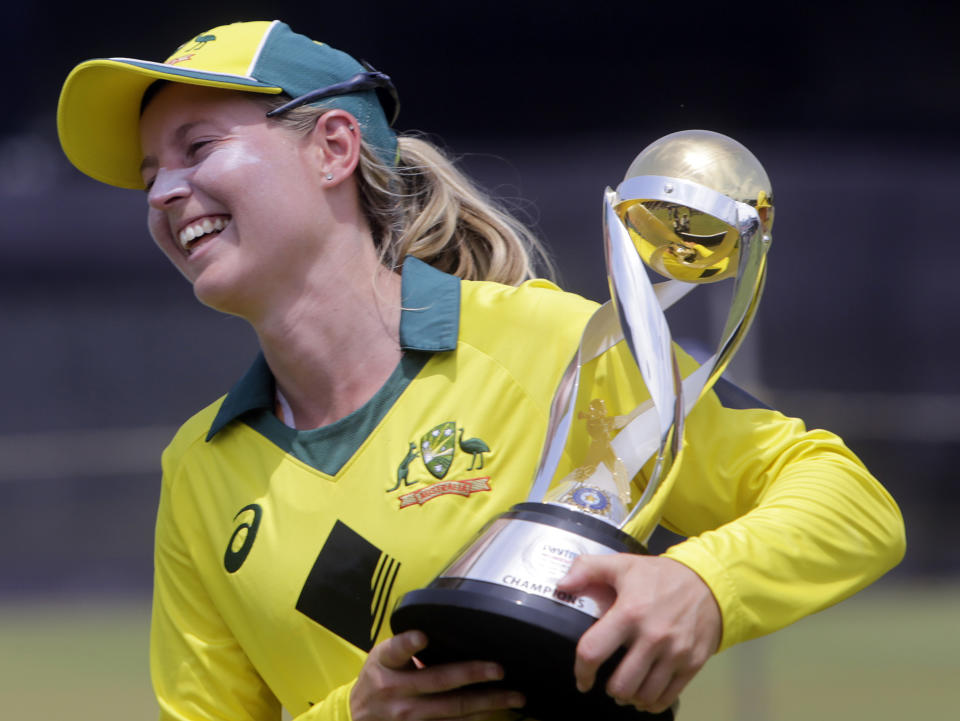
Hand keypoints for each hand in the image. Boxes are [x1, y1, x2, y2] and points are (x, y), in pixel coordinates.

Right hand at [350, 630, 525, 720]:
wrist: (358, 719)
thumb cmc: (377, 681)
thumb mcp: (381, 658)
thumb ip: (403, 646)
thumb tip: (436, 633)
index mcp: (386, 666)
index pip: (397, 652)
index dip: (409, 644)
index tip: (423, 638)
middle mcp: (397, 694)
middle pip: (441, 684)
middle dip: (474, 675)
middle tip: (500, 670)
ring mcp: (410, 719)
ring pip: (455, 712)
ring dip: (487, 704)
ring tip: (513, 697)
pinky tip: (496, 715)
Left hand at [557, 554, 720, 713]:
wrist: (710, 582)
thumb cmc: (661, 577)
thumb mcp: (622, 564)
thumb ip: (586, 569)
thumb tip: (562, 585)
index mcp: (629, 612)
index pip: (594, 651)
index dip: (582, 671)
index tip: (583, 679)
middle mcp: (652, 636)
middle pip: (621, 684)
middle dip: (609, 689)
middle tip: (608, 683)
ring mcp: (674, 653)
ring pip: (644, 695)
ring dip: (630, 697)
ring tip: (626, 688)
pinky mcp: (692, 663)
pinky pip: (667, 697)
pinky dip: (652, 702)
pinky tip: (645, 694)